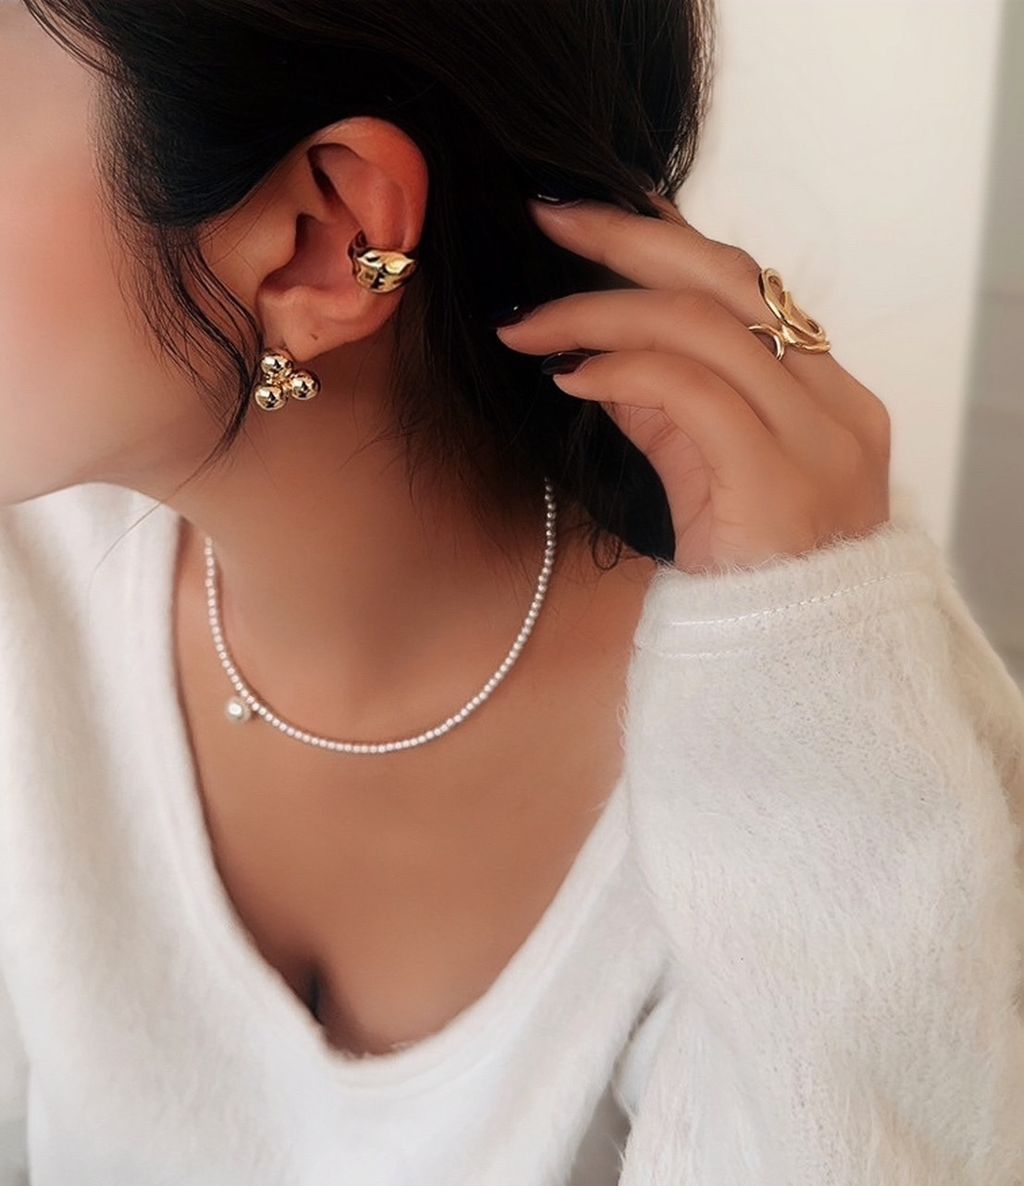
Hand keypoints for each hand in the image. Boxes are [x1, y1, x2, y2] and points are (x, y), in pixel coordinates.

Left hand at [494, 192, 890, 574]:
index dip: (664, 237)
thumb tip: (596, 344)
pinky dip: (619, 370)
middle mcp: (833, 401)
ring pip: (703, 323)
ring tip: (527, 324)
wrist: (791, 672)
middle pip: (728, 276)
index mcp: (826, 392)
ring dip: (598, 312)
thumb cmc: (747, 580)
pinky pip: (690, 388)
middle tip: (546, 214)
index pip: (744, 286)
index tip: (591, 212)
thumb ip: (666, 405)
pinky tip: (567, 376)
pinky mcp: (776, 475)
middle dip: (627, 235)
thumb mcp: (704, 472)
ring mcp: (815, 436)